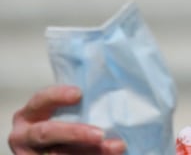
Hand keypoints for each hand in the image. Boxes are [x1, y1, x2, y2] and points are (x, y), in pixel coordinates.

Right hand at [8, 85, 125, 154]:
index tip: (78, 93)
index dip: (57, 96)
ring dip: (90, 151)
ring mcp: (30, 153)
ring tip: (115, 147)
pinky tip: (109, 153)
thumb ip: (77, 106)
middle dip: (75, 133)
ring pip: (58, 154)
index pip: (40, 101)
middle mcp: (24, 136)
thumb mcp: (63, 114)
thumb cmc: (64, 124)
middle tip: (100, 134)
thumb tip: (112, 93)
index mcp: (29, 115)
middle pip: (46, 133)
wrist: (58, 146)